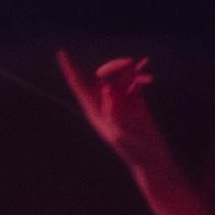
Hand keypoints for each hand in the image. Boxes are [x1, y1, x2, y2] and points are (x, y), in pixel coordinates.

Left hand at [57, 48, 166, 174]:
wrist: (153, 161)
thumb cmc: (135, 152)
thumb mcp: (120, 134)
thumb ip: (113, 113)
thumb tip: (107, 89)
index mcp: (95, 111)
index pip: (79, 86)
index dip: (70, 69)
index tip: (62, 53)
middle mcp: (105, 104)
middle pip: (102, 77)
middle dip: (112, 67)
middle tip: (128, 63)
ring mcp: (121, 102)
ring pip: (120, 78)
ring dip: (130, 72)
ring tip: (143, 72)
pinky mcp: (136, 102)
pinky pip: (135, 83)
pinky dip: (140, 76)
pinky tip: (146, 70)